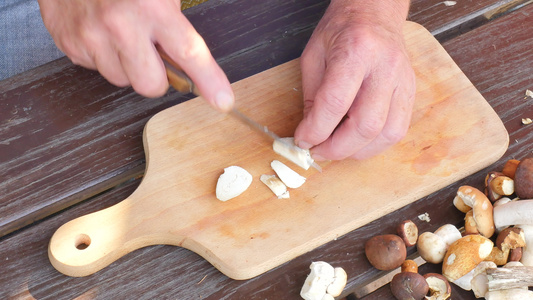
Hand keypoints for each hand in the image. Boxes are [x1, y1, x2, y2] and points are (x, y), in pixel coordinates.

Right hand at [37, 0, 233, 110]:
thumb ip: (176, 25)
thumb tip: (191, 62)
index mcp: (151, 6)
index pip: (188, 52)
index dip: (208, 80)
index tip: (222, 100)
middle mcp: (120, 24)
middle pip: (151, 85)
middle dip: (156, 76)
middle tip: (152, 53)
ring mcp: (91, 36)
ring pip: (122, 80)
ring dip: (127, 65)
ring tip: (121, 35)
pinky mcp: (70, 44)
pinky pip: (96, 69)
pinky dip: (103, 56)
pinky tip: (102, 34)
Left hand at [294, 0, 415, 159]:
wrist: (374, 12)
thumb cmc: (342, 29)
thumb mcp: (313, 56)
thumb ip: (312, 96)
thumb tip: (310, 133)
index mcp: (356, 51)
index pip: (335, 102)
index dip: (316, 130)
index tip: (303, 141)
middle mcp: (384, 67)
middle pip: (365, 124)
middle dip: (337, 148)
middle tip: (318, 151)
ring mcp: (402, 80)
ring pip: (386, 133)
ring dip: (357, 151)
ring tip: (337, 149)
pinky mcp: (410, 91)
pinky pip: (397, 130)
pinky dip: (375, 144)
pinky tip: (357, 142)